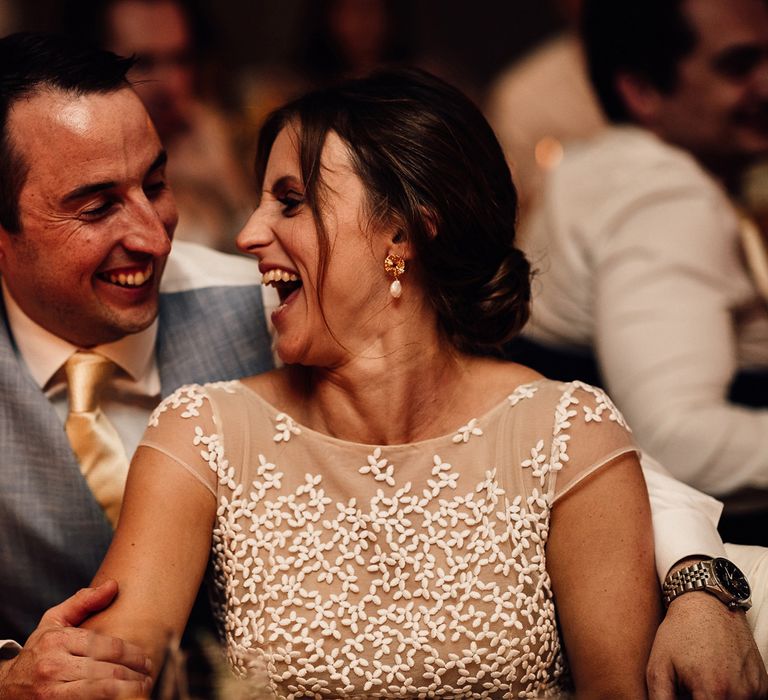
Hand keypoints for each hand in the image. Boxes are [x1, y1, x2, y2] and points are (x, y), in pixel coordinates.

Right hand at [0, 580, 151, 698]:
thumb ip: (83, 602)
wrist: (4, 688)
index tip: (146, 658)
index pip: (108, 646)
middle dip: (135, 674)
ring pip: (102, 692)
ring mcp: (52, 693)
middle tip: (148, 674)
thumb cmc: (38, 651)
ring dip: (129, 691)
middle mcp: (53, 667)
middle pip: (108, 671)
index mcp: (58, 641)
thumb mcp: (53, 622)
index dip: (133, 654)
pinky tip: (125, 698)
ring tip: (143, 688)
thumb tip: (113, 585)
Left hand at [647, 590, 767, 698]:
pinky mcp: (763, 685)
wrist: (708, 603)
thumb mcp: (658, 665)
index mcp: (712, 692)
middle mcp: (739, 694)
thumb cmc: (679, 632)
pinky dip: (733, 696)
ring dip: (717, 699)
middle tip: (691, 687)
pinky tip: (719, 676)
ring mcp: (755, 690)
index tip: (684, 696)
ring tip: (703, 680)